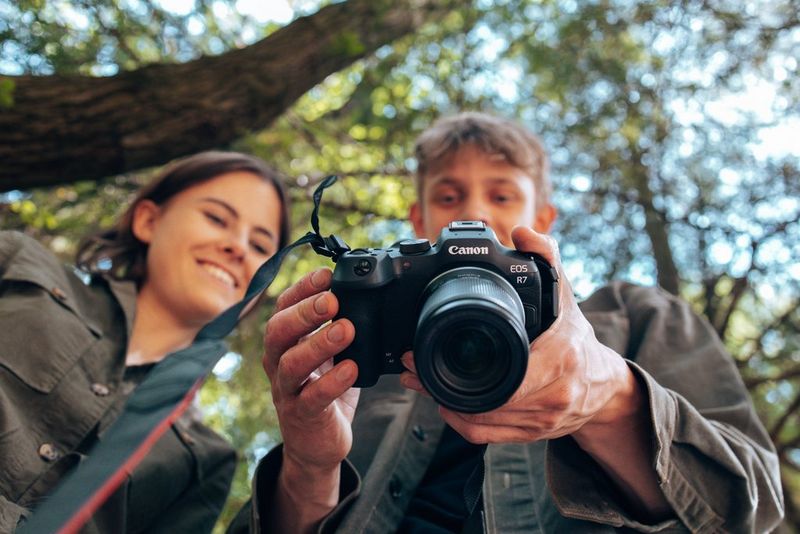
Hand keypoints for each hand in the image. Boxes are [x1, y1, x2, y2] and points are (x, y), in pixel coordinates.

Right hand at [263, 268, 359, 472]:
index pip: (283, 307)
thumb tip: (362, 292)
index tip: (326, 275)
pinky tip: (351, 368)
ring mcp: (287, 391)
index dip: (301, 288)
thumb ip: (338, 326)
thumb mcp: (329, 355)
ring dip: (318, 343)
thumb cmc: (325, 392)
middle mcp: (279, 363)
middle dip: (304, 312)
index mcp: (285, 343)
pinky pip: (312, 398)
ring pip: (291, 364)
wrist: (317, 445)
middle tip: (332, 299)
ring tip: (346, 329)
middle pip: (278, 331)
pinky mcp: (302, 417)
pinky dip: (331, 382)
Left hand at [399, 226, 639, 443]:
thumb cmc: (576, 339)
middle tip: (411, 366)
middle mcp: (553, 395)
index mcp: (560, 358)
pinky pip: (486, 437)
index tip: (425, 350)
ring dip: (443, 403)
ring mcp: (542, 420)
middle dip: (440, 385)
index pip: (506, 374)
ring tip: (418, 381)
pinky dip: (460, 423)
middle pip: (484, 400)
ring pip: (481, 422)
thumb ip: (546, 258)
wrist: (603, 385)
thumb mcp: (564, 295)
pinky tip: (443, 405)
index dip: (460, 369)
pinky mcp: (531, 435)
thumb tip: (523, 232)